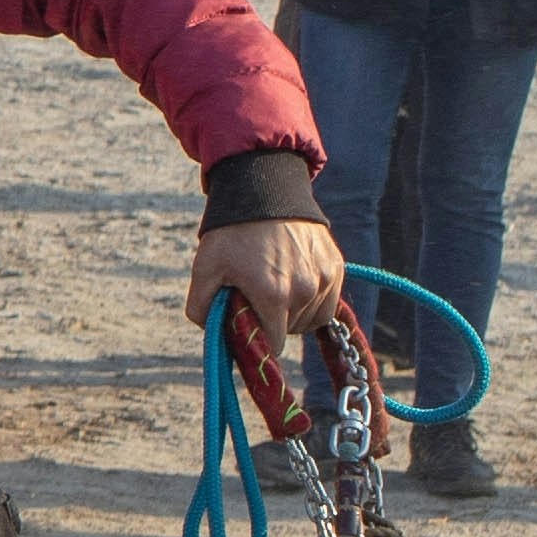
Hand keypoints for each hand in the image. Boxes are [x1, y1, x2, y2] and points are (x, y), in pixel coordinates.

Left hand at [185, 214, 344, 360]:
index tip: (246, 323)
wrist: (264, 192)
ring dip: (294, 313)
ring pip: (311, 320)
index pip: (272, 343)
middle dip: (272, 321)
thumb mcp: (204, 268)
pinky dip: (312, 302)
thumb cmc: (231, 233)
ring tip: (275, 286)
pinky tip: (293, 283)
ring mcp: (324, 279)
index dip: (256, 338)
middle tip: (256, 294)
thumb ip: (201, 308)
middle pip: (290, 332)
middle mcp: (304, 290)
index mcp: (273, 295)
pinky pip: (328, 305)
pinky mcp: (336, 269)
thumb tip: (214, 332)